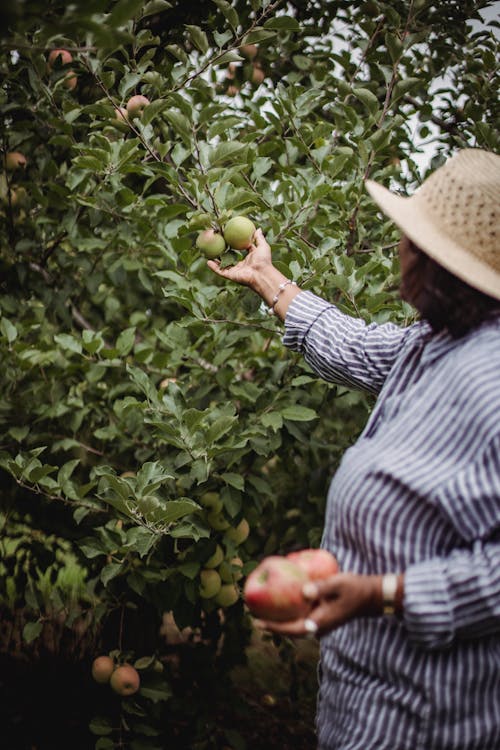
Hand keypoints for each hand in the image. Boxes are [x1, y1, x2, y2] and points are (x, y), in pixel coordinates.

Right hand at [207, 227, 271, 289]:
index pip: (241, 251)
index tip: (229, 237)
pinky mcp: (231, 276)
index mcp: (248, 259)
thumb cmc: (264, 260)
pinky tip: (208, 262)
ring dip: (216, 261)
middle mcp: (241, 265)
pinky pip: (220, 271)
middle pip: (230, 258)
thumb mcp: (263, 246)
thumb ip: (259, 238)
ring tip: (209, 253)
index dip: (235, 244)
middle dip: (223, 253)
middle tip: (217, 244)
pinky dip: (214, 268)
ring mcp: (235, 271)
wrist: (261, 274)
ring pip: (223, 265)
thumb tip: (258, 229)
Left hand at [254, 573, 382, 638]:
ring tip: (261, 609)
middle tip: (252, 614)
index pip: (292, 629)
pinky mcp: (321, 616)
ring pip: (295, 623)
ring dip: (279, 618)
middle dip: (271, 623)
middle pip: (289, 629)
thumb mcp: (338, 585)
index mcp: (320, 623)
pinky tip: (280, 599)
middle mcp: (318, 626)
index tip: (257, 622)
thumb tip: (303, 592)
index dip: (274, 627)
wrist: (371, 596)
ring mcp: (320, 622)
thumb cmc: (355, 589)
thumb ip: (321, 588)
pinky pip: (302, 615)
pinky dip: (290, 610)